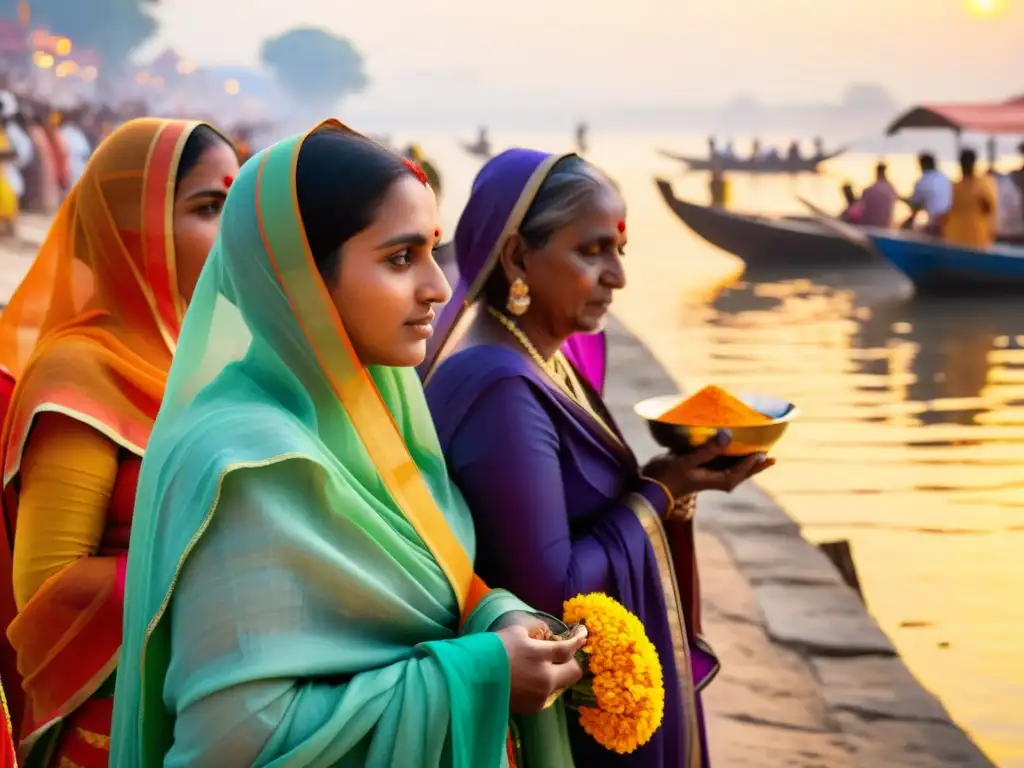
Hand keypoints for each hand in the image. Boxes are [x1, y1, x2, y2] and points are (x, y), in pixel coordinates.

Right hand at [497, 624, 587, 713]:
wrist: (470, 680)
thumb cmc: (491, 651)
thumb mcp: (515, 633)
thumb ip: (536, 635)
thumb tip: (549, 637)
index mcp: (539, 655)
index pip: (568, 649)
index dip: (578, 640)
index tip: (583, 634)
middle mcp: (544, 678)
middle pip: (574, 672)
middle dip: (572, 661)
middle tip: (564, 654)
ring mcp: (539, 696)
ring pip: (561, 683)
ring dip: (557, 673)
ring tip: (541, 666)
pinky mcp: (532, 708)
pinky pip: (548, 693)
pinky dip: (545, 684)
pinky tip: (531, 678)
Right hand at [643, 430, 774, 497]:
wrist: (652, 488)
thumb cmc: (668, 476)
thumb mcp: (687, 461)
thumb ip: (708, 450)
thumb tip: (727, 436)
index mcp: (718, 480)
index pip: (742, 469)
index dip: (754, 460)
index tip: (765, 450)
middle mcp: (718, 480)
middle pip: (743, 472)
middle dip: (757, 465)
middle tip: (773, 458)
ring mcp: (711, 477)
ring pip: (735, 470)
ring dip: (747, 463)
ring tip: (759, 455)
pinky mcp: (703, 473)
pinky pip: (725, 466)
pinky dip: (733, 460)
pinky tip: (733, 452)